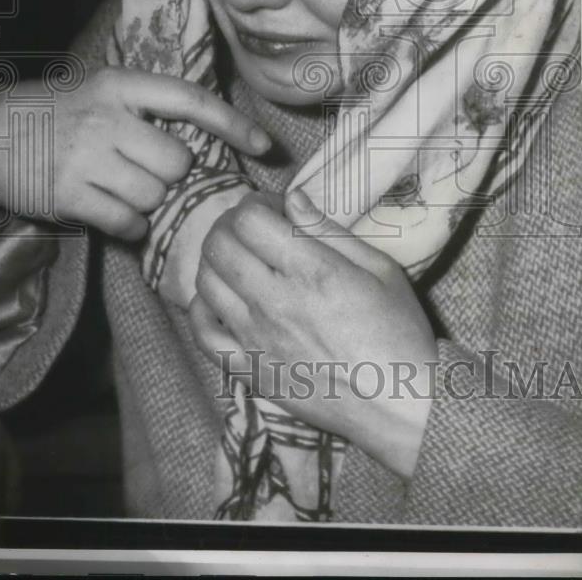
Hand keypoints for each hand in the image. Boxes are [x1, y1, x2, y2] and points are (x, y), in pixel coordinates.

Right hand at [0, 67, 269, 241]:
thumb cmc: (63, 114)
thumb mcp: (105, 92)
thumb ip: (149, 108)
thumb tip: (211, 142)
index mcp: (122, 85)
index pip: (190, 100)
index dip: (232, 123)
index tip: (263, 146)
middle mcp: (106, 117)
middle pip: (176, 161)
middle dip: (170, 176)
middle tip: (144, 172)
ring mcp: (86, 155)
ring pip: (154, 195)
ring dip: (148, 202)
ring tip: (121, 190)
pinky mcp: (69, 193)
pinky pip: (128, 222)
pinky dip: (129, 226)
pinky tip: (110, 211)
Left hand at [190, 189, 436, 479]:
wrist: (400, 405)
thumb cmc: (399, 332)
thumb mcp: (380, 269)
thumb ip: (329, 231)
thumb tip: (292, 198)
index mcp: (310, 271)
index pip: (249, 219)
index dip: (255, 203)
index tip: (274, 210)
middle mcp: (275, 302)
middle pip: (220, 245)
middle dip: (230, 224)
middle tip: (253, 230)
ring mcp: (257, 339)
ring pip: (206, 283)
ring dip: (216, 260)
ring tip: (240, 259)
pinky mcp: (251, 372)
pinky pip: (204, 335)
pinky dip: (202, 309)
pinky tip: (219, 299)